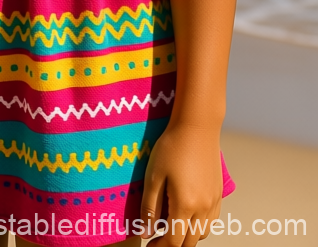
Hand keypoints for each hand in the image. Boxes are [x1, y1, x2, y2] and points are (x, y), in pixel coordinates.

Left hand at [142, 121, 223, 246]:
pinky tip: (186, 216)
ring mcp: (214, 203)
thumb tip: (145, 232)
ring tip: (168, 227)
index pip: (173, 240)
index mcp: (185, 206)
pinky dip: (198, 227)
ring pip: (202, 234)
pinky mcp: (218, 195)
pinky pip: (210, 221)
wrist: (197, 128)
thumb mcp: (153, 176)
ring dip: (186, 237)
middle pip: (189, 242)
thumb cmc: (171, 148)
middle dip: (172, 245)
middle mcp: (203, 209)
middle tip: (155, 238)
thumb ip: (150, 207)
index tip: (147, 245)